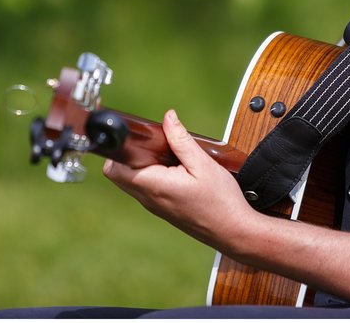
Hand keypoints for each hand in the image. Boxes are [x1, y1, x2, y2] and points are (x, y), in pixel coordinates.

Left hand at [103, 109, 255, 250]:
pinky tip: (174, 167)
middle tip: (152, 142)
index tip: (132, 136)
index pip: (115, 169)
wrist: (235, 232)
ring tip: (166, 153)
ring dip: (141, 164)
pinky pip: (146, 188)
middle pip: (119, 174)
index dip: (117, 150)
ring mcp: (155, 206)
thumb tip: (168, 117)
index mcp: (154, 186)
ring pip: (133, 181)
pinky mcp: (163, 209)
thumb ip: (181, 140)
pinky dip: (152, 174)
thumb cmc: (221, 201)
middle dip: (129, 154)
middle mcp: (148, 199)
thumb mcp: (202, 164)